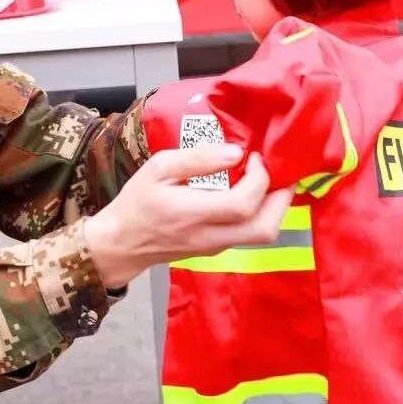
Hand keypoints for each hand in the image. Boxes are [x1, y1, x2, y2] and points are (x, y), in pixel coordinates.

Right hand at [84, 146, 294, 289]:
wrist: (121, 243)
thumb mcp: (158, 169)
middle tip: (279, 172)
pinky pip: (249, 235)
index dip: (260, 178)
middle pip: (265, 228)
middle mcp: (209, 236)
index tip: (253, 157)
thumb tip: (235, 153)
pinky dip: (259, 214)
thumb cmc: (136, 202)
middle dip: (281, 198)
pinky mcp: (216, 250)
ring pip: (262, 235)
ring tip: (267, 181)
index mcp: (193, 214)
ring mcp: (216, 247)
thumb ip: (197, 159)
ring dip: (274, 207)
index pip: (243, 204)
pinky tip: (249, 193)